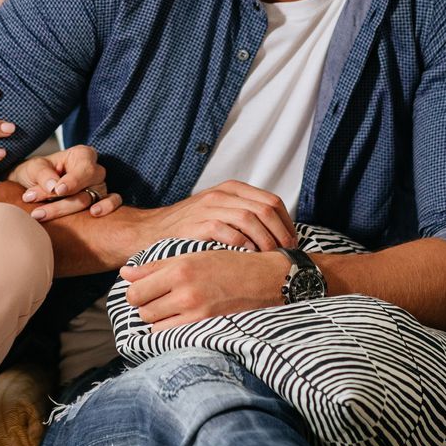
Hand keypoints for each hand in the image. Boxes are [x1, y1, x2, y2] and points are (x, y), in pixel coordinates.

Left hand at [12, 144, 122, 221]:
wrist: (31, 187)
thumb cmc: (37, 173)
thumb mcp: (34, 168)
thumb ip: (43, 174)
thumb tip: (53, 187)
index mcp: (82, 155)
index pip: (84, 168)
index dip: (73, 181)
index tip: (58, 190)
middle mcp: (94, 171)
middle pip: (88, 187)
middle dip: (63, 201)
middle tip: (37, 211)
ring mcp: (100, 187)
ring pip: (91, 200)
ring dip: (64, 210)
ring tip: (40, 215)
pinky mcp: (101, 202)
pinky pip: (113, 203)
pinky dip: (107, 208)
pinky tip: (94, 214)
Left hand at [121, 249, 292, 331]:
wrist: (264, 279)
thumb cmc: (228, 264)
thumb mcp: (192, 256)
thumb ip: (156, 266)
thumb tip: (125, 273)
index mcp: (179, 269)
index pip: (136, 290)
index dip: (135, 292)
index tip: (143, 291)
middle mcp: (185, 291)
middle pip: (142, 310)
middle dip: (146, 306)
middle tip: (158, 299)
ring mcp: (195, 312)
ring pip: (154, 325)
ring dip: (158, 319)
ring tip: (171, 309)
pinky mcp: (205, 328)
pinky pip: (172, 336)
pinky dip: (171, 330)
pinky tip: (181, 320)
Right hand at [144, 180, 294, 251]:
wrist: (152, 231)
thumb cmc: (191, 226)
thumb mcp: (220, 211)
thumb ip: (245, 215)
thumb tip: (279, 234)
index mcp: (232, 189)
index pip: (272, 201)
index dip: (286, 223)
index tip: (292, 242)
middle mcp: (222, 194)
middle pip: (265, 209)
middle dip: (281, 233)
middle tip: (286, 253)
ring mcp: (209, 207)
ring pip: (250, 218)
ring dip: (265, 240)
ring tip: (270, 257)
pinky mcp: (198, 224)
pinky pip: (228, 231)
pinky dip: (243, 245)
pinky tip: (248, 256)